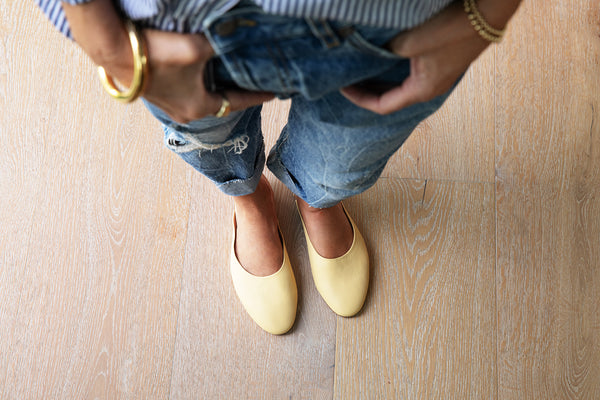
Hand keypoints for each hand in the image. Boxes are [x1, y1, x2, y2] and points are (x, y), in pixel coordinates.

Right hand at [63, 1, 272, 123]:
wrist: (112, 48)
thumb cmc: (156, 53)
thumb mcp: (198, 48)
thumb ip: (223, 44)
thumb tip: (243, 33)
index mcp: (199, 108)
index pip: (238, 102)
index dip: (257, 95)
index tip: (275, 91)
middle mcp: (185, 112)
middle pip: (221, 101)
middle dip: (238, 90)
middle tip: (255, 80)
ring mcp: (169, 104)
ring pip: (203, 95)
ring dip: (218, 84)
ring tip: (233, 73)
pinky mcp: (158, 92)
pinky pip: (188, 88)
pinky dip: (201, 79)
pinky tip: (204, 67)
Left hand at [340, 2, 507, 114]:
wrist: (491, 8)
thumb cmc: (453, 26)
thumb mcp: (411, 41)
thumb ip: (386, 50)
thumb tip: (369, 50)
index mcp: (421, 90)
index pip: (382, 105)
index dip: (359, 98)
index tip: (342, 87)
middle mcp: (430, 88)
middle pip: (391, 98)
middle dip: (368, 90)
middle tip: (347, 79)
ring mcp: (439, 75)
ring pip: (401, 84)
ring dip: (381, 79)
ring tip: (362, 69)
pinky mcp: (443, 61)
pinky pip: (411, 72)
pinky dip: (394, 69)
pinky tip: (384, 55)